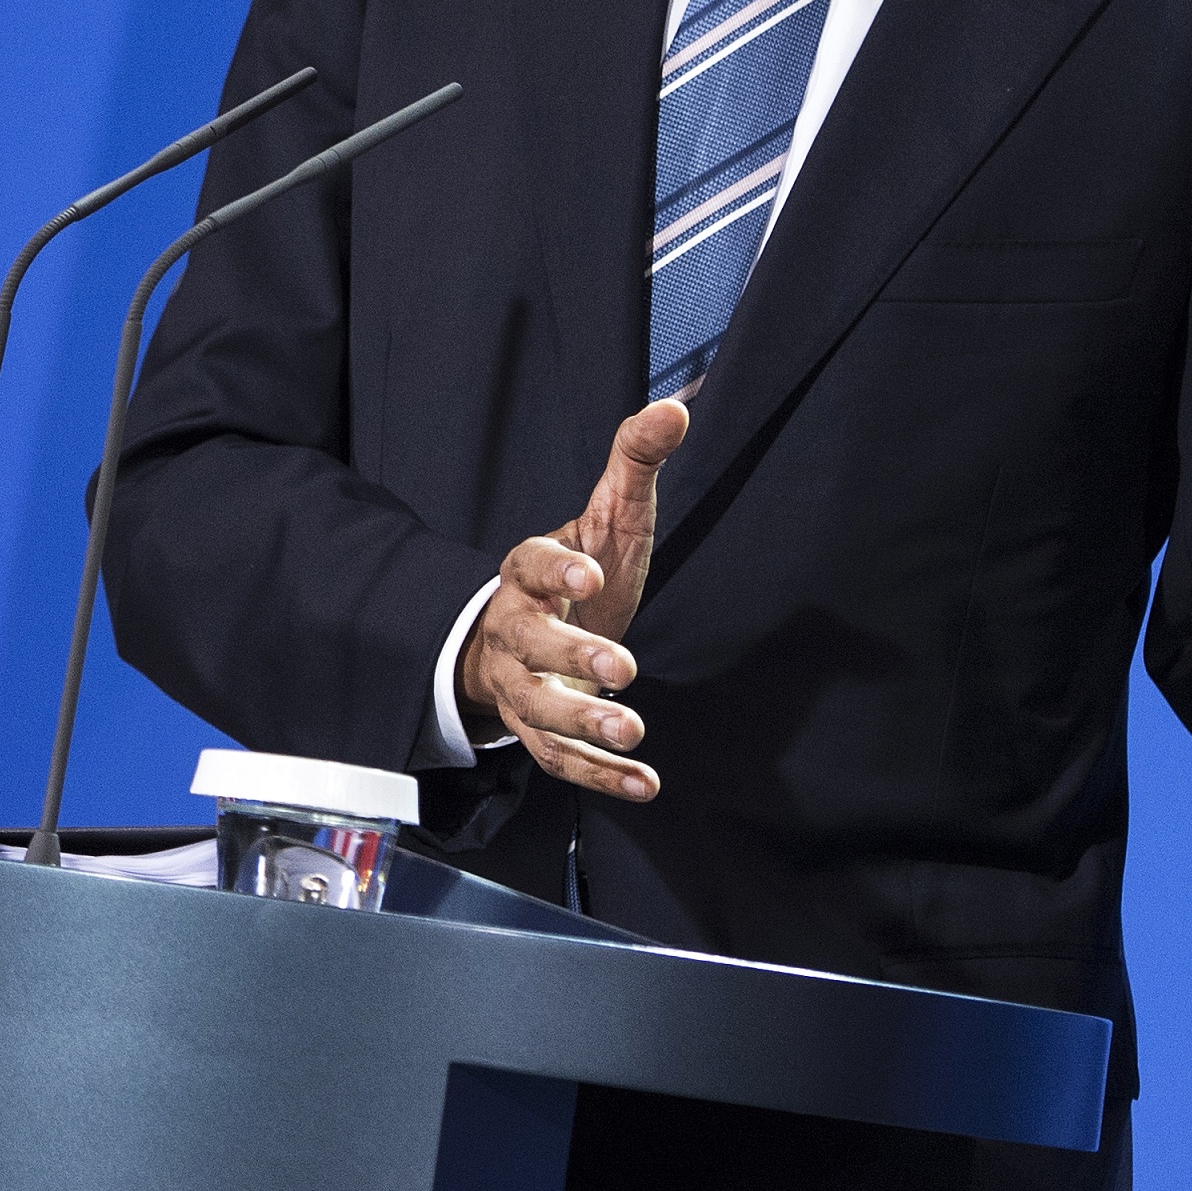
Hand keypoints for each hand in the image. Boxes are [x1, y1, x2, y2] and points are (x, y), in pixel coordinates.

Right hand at [455, 399, 688, 801]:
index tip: (587, 574)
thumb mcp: (608, 517)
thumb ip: (635, 463)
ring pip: (538, 709)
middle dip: (572, 656)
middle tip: (623, 667)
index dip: (553, 571)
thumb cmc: (579, 573)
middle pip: (530, 645)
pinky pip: (560, 761)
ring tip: (633, 728)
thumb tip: (676, 406)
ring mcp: (522, 687)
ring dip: (583, 722)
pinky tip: (647, 784)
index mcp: (526, 574)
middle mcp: (515, 632)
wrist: (525, 640)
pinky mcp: (540, 735)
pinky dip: (601, 777)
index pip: (527, 566)